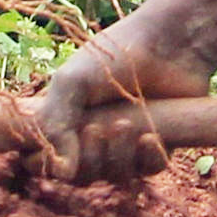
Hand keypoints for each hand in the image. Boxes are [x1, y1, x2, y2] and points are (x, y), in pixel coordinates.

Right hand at [37, 0, 216, 179]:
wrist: (164, 43)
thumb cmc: (113, 56)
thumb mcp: (72, 82)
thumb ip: (57, 123)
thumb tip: (61, 173)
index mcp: (70, 122)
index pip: (54, 161)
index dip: (52, 164)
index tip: (55, 151)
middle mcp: (97, 136)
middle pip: (86, 174)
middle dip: (89, 159)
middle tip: (96, 130)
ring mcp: (128, 142)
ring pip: (117, 174)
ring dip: (118, 157)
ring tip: (125, 126)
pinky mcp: (160, 144)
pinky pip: (151, 169)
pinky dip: (148, 159)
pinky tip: (149, 138)